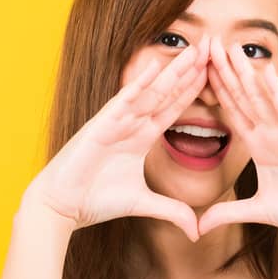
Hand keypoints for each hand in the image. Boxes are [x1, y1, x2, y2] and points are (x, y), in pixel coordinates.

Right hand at [22, 44, 206, 240]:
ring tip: (195, 51)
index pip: (173, 109)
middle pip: (167, 93)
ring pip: (151, 92)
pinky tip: (156, 66)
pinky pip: (123, 100)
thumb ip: (171, 211)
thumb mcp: (143, 204)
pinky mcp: (101, 124)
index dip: (194, 90)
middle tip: (213, 47)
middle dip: (190, 71)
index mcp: (141, 137)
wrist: (62, 205)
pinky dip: (139, 84)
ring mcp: (116, 121)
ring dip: (173, 72)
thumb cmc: (95, 200)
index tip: (215, 73)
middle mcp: (131, 124)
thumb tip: (196, 231)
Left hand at [196, 34, 277, 242]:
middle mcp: (272, 134)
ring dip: (245, 73)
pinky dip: (275, 91)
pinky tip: (264, 70)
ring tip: (228, 47)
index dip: (214, 92)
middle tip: (206, 44)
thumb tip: (198, 227)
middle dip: (224, 72)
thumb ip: (227, 213)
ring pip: (261, 98)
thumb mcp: (257, 211)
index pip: (232, 113)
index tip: (195, 71)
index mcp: (260, 147)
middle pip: (242, 97)